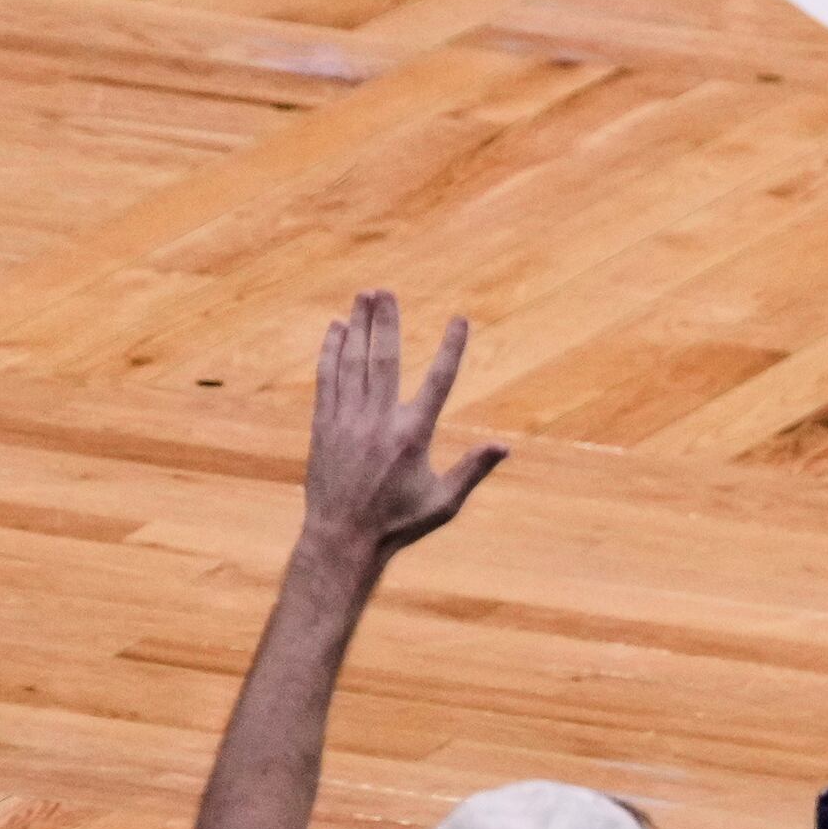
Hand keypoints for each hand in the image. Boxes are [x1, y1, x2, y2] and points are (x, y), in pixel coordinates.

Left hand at [305, 290, 508, 557]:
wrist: (342, 538)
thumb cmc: (398, 523)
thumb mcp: (444, 503)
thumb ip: (472, 470)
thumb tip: (504, 447)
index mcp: (413, 436)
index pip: (438, 382)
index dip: (451, 349)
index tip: (460, 320)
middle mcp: (378, 421)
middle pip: (384, 359)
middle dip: (386, 321)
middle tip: (385, 290)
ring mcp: (347, 421)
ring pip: (352, 363)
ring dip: (358, 326)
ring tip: (362, 297)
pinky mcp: (324, 426)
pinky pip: (327, 379)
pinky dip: (331, 351)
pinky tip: (335, 330)